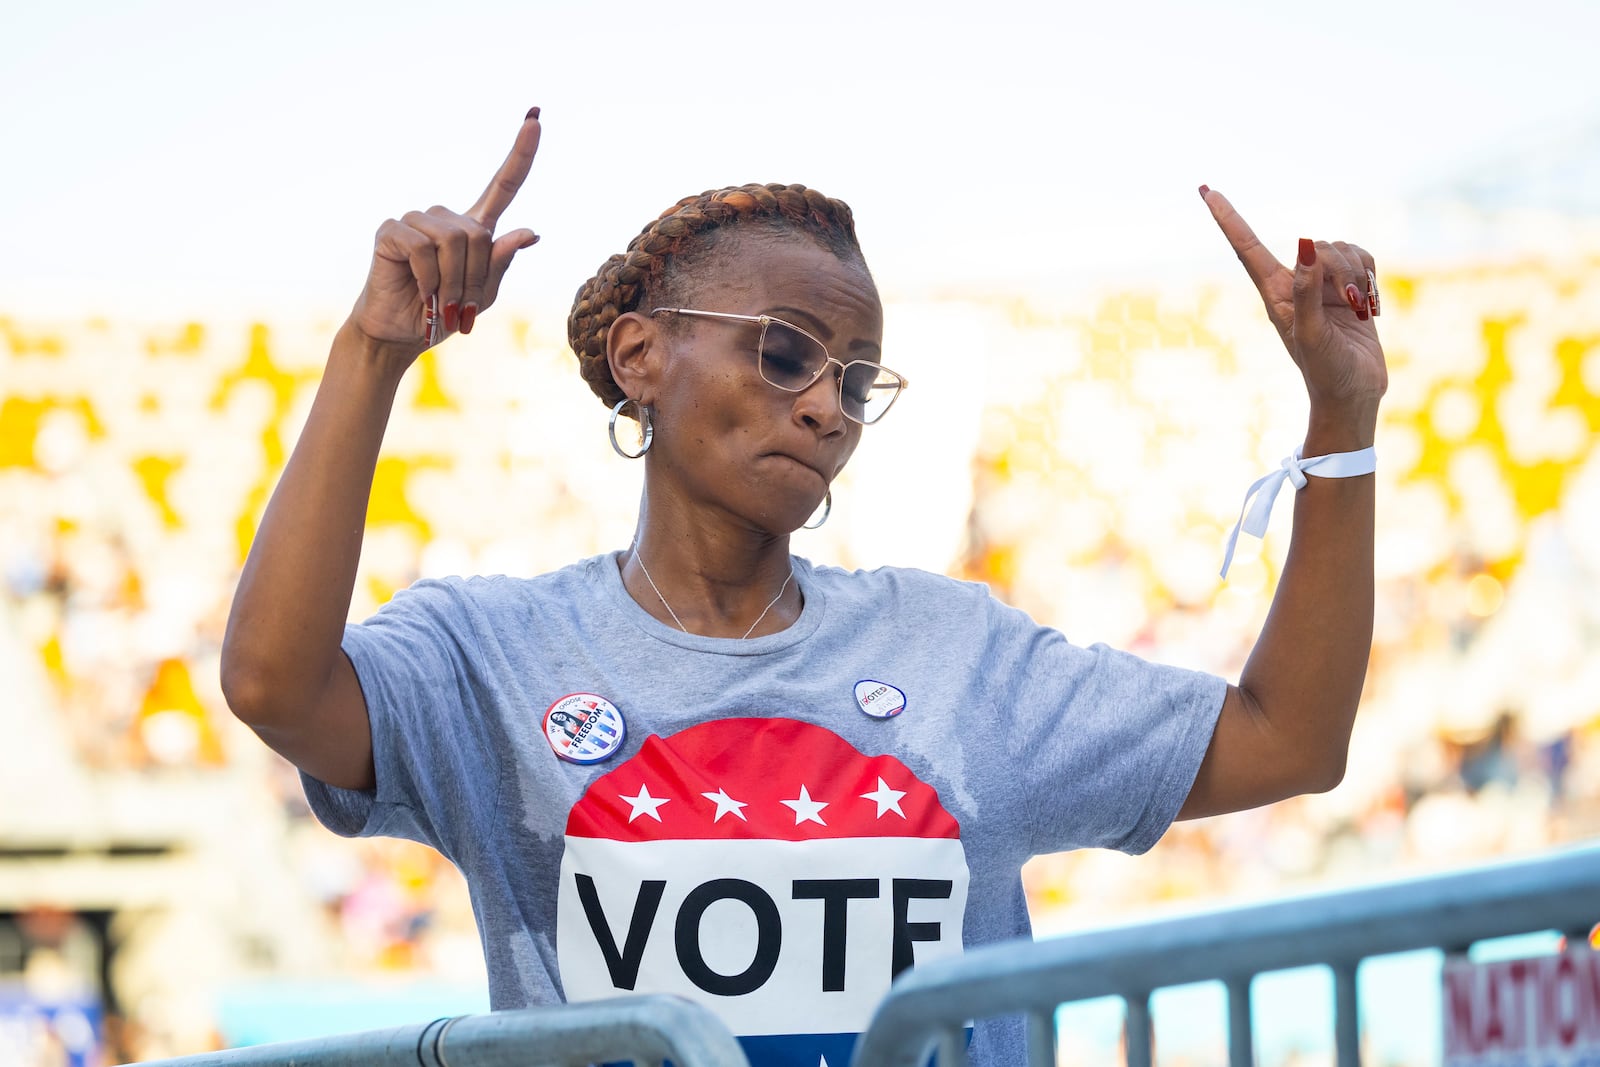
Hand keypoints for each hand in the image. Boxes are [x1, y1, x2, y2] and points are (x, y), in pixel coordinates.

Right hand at [348, 109, 542, 355]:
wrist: (401, 333)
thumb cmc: (443, 314)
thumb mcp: (482, 294)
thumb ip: (501, 263)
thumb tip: (530, 233)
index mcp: (473, 229)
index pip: (503, 186)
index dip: (521, 155)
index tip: (535, 118)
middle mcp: (446, 218)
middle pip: (478, 234)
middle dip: (474, 276)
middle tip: (458, 304)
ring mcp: (416, 221)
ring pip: (452, 240)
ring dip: (452, 280)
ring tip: (439, 301)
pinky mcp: (392, 230)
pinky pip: (422, 248)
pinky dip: (428, 277)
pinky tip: (421, 290)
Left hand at [1200, 187, 1386, 432]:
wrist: (1355, 393)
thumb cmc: (1326, 371)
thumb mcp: (1311, 334)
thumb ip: (1306, 291)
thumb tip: (1302, 246)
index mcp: (1274, 294)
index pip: (1246, 247)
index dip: (1227, 218)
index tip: (1205, 190)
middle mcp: (1295, 284)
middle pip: (1313, 244)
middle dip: (1336, 265)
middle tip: (1347, 302)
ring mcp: (1322, 284)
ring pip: (1340, 247)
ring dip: (1355, 274)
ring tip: (1357, 309)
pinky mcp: (1349, 287)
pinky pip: (1362, 257)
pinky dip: (1370, 277)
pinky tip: (1368, 305)